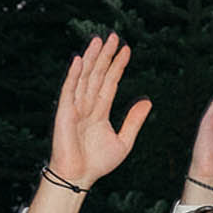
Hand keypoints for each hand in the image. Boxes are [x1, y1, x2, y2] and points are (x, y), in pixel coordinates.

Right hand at [49, 35, 151, 186]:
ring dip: (90, 58)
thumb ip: (134, 120)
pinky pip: (69, 90)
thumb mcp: (124, 140)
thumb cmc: (97, 163)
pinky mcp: (64, 113)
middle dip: (105, 55)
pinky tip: (79, 60)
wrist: (79, 177)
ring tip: (98, 40)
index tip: (126, 49)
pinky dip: (73, 75)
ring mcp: (74, 107)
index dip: (118, 65)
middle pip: (97, 74)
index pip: (110, 82)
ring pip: (84, 77)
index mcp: (100, 110)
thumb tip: (147, 101)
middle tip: (113, 36)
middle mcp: (87, 105)